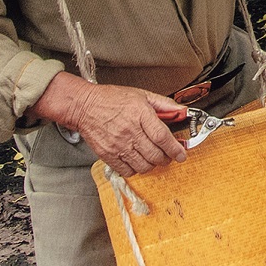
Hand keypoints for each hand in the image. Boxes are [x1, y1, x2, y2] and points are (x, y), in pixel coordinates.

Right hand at [35, 73, 187, 176]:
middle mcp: (129, 131)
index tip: (182, 154)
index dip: (175, 148)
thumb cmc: (112, 99)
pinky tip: (138, 161)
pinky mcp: (108, 155)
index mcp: (139, 114)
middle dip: (167, 158)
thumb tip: (182, 111)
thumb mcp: (142, 95)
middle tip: (170, 156)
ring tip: (154, 158)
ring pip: (143, 165)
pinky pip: (127, 171)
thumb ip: (164, 104)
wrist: (84, 106)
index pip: (162, 137)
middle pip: (154, 154)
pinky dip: (137, 169)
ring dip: (153, 165)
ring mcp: (117, 145)